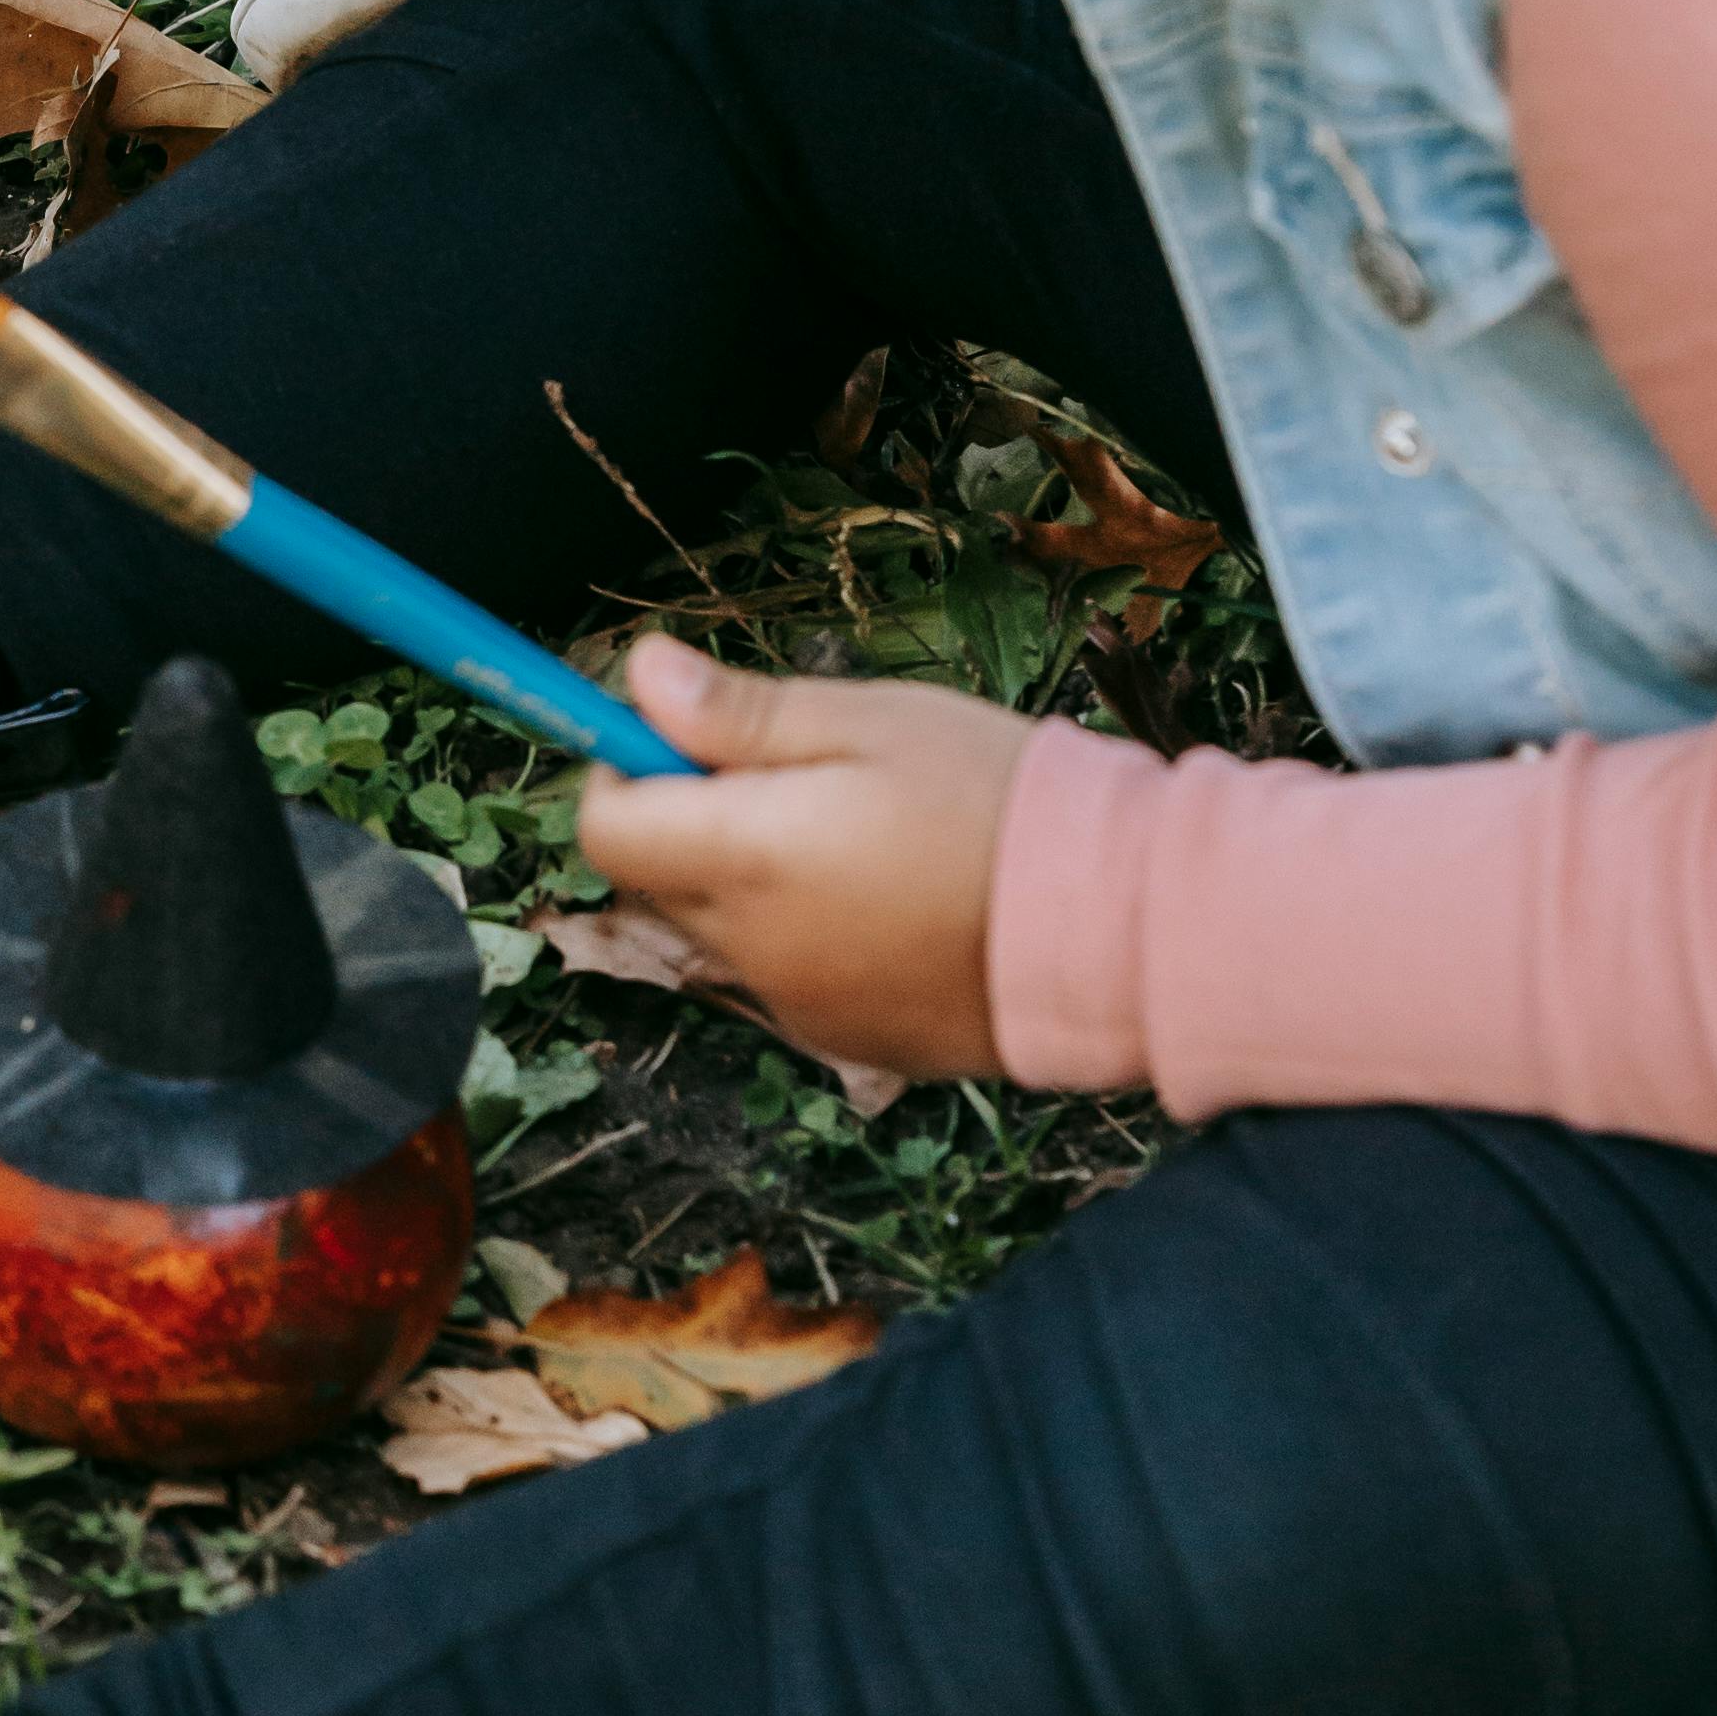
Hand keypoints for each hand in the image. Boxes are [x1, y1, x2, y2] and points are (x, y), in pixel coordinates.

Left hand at [575, 640, 1035, 1083]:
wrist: (1112, 928)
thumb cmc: (992, 798)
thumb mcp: (868, 722)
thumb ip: (739, 713)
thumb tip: (638, 676)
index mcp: (745, 858)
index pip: (604, 829)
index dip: (621, 772)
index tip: (677, 736)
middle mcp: (752, 946)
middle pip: (657, 880)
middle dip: (691, 819)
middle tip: (794, 773)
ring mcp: (798, 1005)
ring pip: (724, 929)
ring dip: (752, 880)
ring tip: (865, 837)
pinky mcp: (848, 1038)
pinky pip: (789, 976)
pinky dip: (810, 935)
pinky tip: (897, 901)